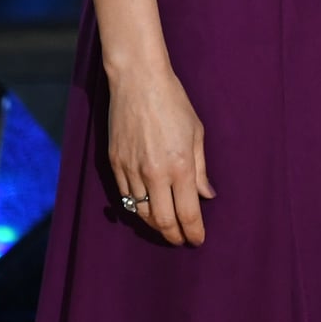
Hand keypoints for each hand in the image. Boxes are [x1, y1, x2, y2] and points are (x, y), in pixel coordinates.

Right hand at [107, 65, 214, 245]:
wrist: (138, 81)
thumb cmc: (173, 102)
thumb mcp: (196, 133)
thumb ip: (200, 169)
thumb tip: (206, 195)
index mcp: (179, 166)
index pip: (187, 213)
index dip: (193, 232)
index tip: (197, 240)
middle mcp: (154, 173)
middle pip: (162, 221)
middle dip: (173, 236)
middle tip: (182, 239)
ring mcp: (131, 170)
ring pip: (140, 212)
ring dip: (154, 224)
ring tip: (166, 227)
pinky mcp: (114, 164)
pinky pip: (125, 196)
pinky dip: (136, 207)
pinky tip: (145, 208)